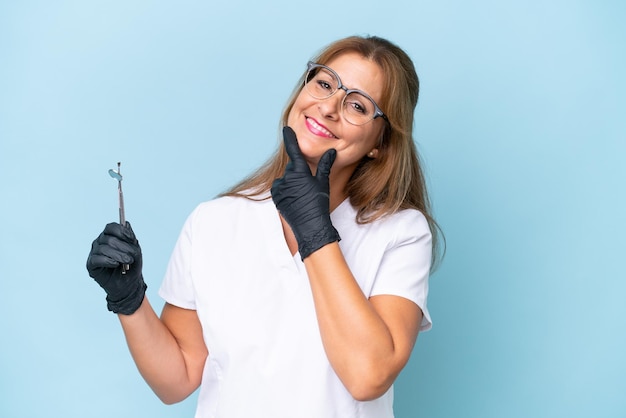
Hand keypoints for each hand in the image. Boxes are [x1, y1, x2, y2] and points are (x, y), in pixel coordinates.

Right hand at [86, 222, 146, 314]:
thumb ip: (130, 238)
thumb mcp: (135, 250)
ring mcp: (94, 253)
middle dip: (123, 247)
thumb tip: (126, 224)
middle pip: (109, 239)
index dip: (121, 231)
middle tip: (133, 255)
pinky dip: (108, 261)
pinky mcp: (91, 265)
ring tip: (128, 261)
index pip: (111, 227)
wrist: (129, 284)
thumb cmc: (131, 265)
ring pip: (103, 249)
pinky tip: (116, 265)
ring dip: (118, 255)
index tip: (132, 238)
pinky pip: (96, 259)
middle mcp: (100, 242)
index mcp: (110, 236)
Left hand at [271, 126, 340, 258]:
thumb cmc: (318, 204)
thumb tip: (331, 151)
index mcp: (299, 171)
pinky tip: (295, 200)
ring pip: (286, 179)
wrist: (309, 226)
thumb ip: (325, 165)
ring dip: (292, 183)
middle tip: (308, 185)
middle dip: (299, 172)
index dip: (290, 138)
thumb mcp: (322, 182)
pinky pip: (281, 188)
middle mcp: (286, 177)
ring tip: (302, 195)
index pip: (293, 150)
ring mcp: (279, 188)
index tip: (286, 129)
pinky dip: (287, 191)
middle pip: (292, 168)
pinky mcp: (276, 197)